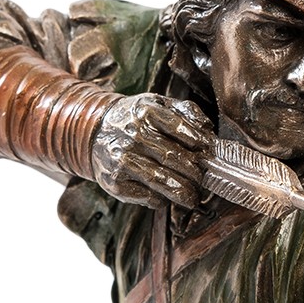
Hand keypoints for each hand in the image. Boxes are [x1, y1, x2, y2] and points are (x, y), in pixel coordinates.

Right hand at [91, 95, 213, 207]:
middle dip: (194, 171)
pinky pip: (145, 195)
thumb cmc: (133, 118)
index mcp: (145, 112)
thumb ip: (185, 110)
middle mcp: (132, 136)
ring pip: (160, 180)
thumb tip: (207, 129)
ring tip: (193, 196)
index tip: (208, 151)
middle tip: (204, 178)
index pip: (177, 128)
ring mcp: (122, 159)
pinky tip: (167, 197)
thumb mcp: (157, 103)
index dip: (197, 141)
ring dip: (182, 191)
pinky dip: (160, 199)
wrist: (95, 131)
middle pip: (173, 157)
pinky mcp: (115, 182)